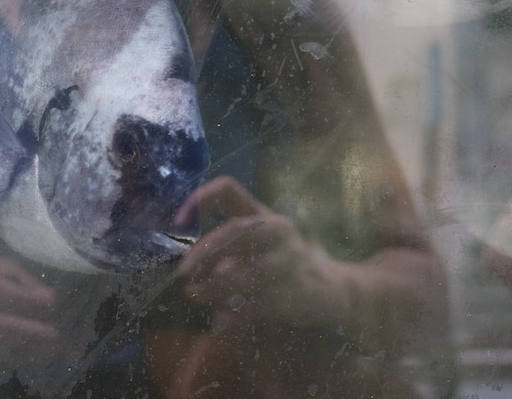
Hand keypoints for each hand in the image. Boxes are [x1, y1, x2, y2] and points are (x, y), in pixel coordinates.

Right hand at [0, 255, 67, 365]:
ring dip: (39, 351)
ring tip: (62, 352)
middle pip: (20, 325)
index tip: (54, 303)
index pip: (19, 295)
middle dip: (47, 337)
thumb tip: (43, 293)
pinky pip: (1, 357)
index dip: (41, 302)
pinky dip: (21, 357)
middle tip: (70, 344)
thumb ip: (8, 272)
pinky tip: (35, 355)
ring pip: (14, 346)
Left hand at [175, 177, 348, 327]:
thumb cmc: (281, 263)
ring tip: (194, 295)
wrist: (333, 289)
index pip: (229, 189)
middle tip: (183, 272)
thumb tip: (188, 268)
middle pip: (236, 231)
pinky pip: (262, 303)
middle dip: (204, 252)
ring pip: (248, 271)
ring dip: (215, 286)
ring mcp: (291, 261)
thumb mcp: (258, 246)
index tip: (178, 222)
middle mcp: (278, 231)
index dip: (201, 198)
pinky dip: (237, 314)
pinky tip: (220, 322)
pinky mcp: (299, 293)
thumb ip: (225, 250)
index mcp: (262, 214)